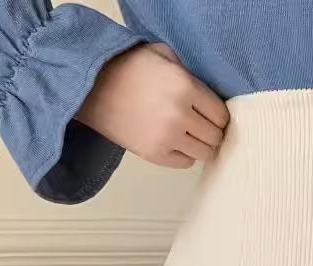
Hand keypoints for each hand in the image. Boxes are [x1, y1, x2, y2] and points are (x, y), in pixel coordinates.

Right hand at [76, 42, 229, 168]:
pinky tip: (176, 143)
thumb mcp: (162, 55)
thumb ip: (189, 72)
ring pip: (204, 153)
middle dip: (211, 132)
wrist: (91, 85)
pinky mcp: (154, 154)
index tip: (211, 116)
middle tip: (201, 127)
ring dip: (200, 146)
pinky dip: (185, 155)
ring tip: (190, 137)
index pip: (221, 115)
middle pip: (215, 136)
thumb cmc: (128, 67)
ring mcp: (167, 138)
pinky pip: (186, 163)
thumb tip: (210, 95)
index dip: (218, 116)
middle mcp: (179, 115)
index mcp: (185, 87)